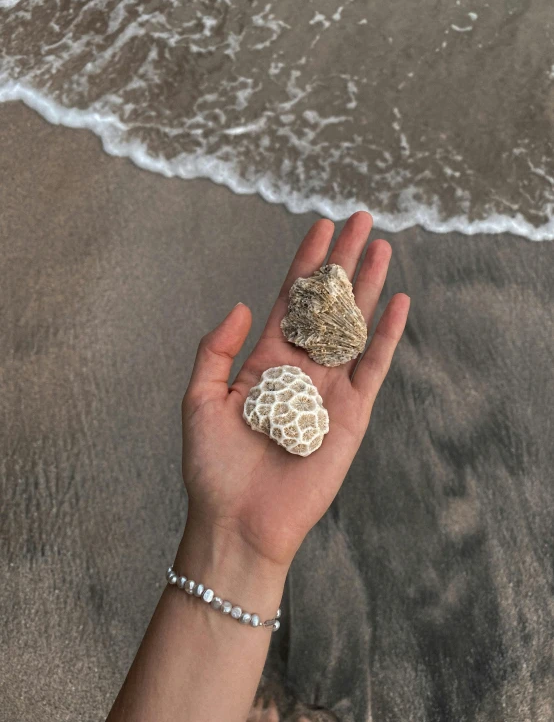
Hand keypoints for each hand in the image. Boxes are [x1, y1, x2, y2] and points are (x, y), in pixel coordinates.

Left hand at [181, 212, 408, 569]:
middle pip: (328, 304)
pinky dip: (387, 335)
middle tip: (362, 221)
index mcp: (265, 362)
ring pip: (354, 326)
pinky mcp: (352, 415)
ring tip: (382, 247)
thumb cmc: (213, 468)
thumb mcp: (199, 399)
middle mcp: (301, 369)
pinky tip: (398, 302)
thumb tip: (242, 305)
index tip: (321, 228)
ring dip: (369, 287)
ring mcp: (329, 390)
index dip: (306, 263)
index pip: (292, 301)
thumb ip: (217, 350)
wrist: (238, 522)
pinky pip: (373, 367)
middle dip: (344, 262)